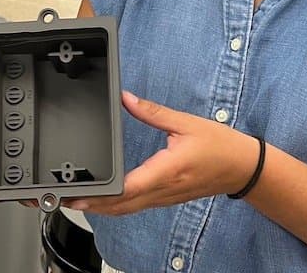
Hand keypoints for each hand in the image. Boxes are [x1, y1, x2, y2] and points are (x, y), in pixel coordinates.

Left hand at [65, 91, 258, 215]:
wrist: (244, 168)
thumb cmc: (221, 146)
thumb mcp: (186, 122)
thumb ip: (152, 111)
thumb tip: (125, 98)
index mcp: (167, 170)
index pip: (127, 187)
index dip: (100, 194)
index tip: (77, 193)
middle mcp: (163, 189)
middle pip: (120, 206)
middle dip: (90, 205)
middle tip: (62, 198)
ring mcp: (164, 198)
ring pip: (126, 210)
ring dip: (100, 208)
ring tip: (75, 200)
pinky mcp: (166, 198)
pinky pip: (136, 206)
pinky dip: (115, 206)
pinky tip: (102, 200)